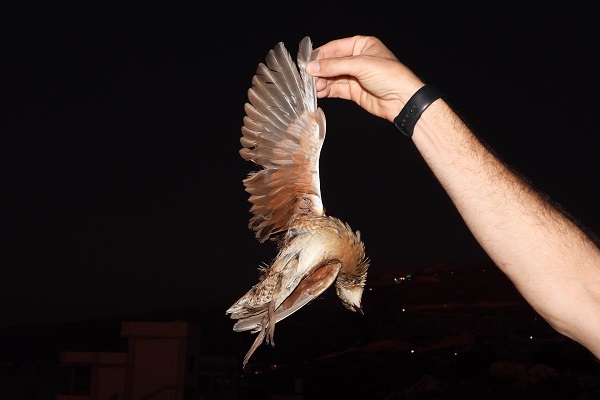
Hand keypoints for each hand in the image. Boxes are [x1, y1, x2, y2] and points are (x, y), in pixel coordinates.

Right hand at [306, 35, 424, 121]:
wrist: (402, 100)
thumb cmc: (389, 76)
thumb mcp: (360, 65)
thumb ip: (334, 66)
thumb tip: (312, 67)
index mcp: (362, 46)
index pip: (335, 47)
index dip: (321, 54)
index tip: (307, 62)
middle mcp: (357, 60)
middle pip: (332, 63)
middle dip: (320, 71)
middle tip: (308, 77)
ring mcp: (356, 76)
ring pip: (332, 77)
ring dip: (321, 82)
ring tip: (313, 87)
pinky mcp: (354, 91)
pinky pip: (336, 89)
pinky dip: (326, 91)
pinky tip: (318, 92)